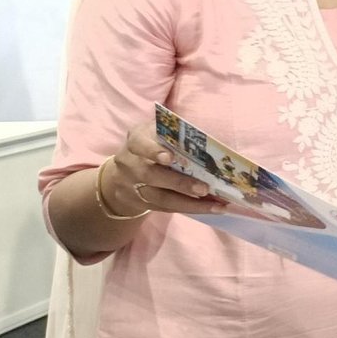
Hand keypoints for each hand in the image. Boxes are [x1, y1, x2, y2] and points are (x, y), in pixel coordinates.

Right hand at [102, 124, 224, 216]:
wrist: (120, 173)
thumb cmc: (151, 144)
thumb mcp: (156, 131)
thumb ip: (175, 129)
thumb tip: (203, 130)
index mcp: (136, 141)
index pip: (139, 144)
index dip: (153, 151)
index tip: (170, 158)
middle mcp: (131, 165)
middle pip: (152, 176)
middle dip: (180, 183)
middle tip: (204, 189)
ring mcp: (134, 187)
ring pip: (161, 198)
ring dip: (191, 203)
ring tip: (216, 206)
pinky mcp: (142, 203)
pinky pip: (166, 208)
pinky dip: (189, 208)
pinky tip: (209, 208)